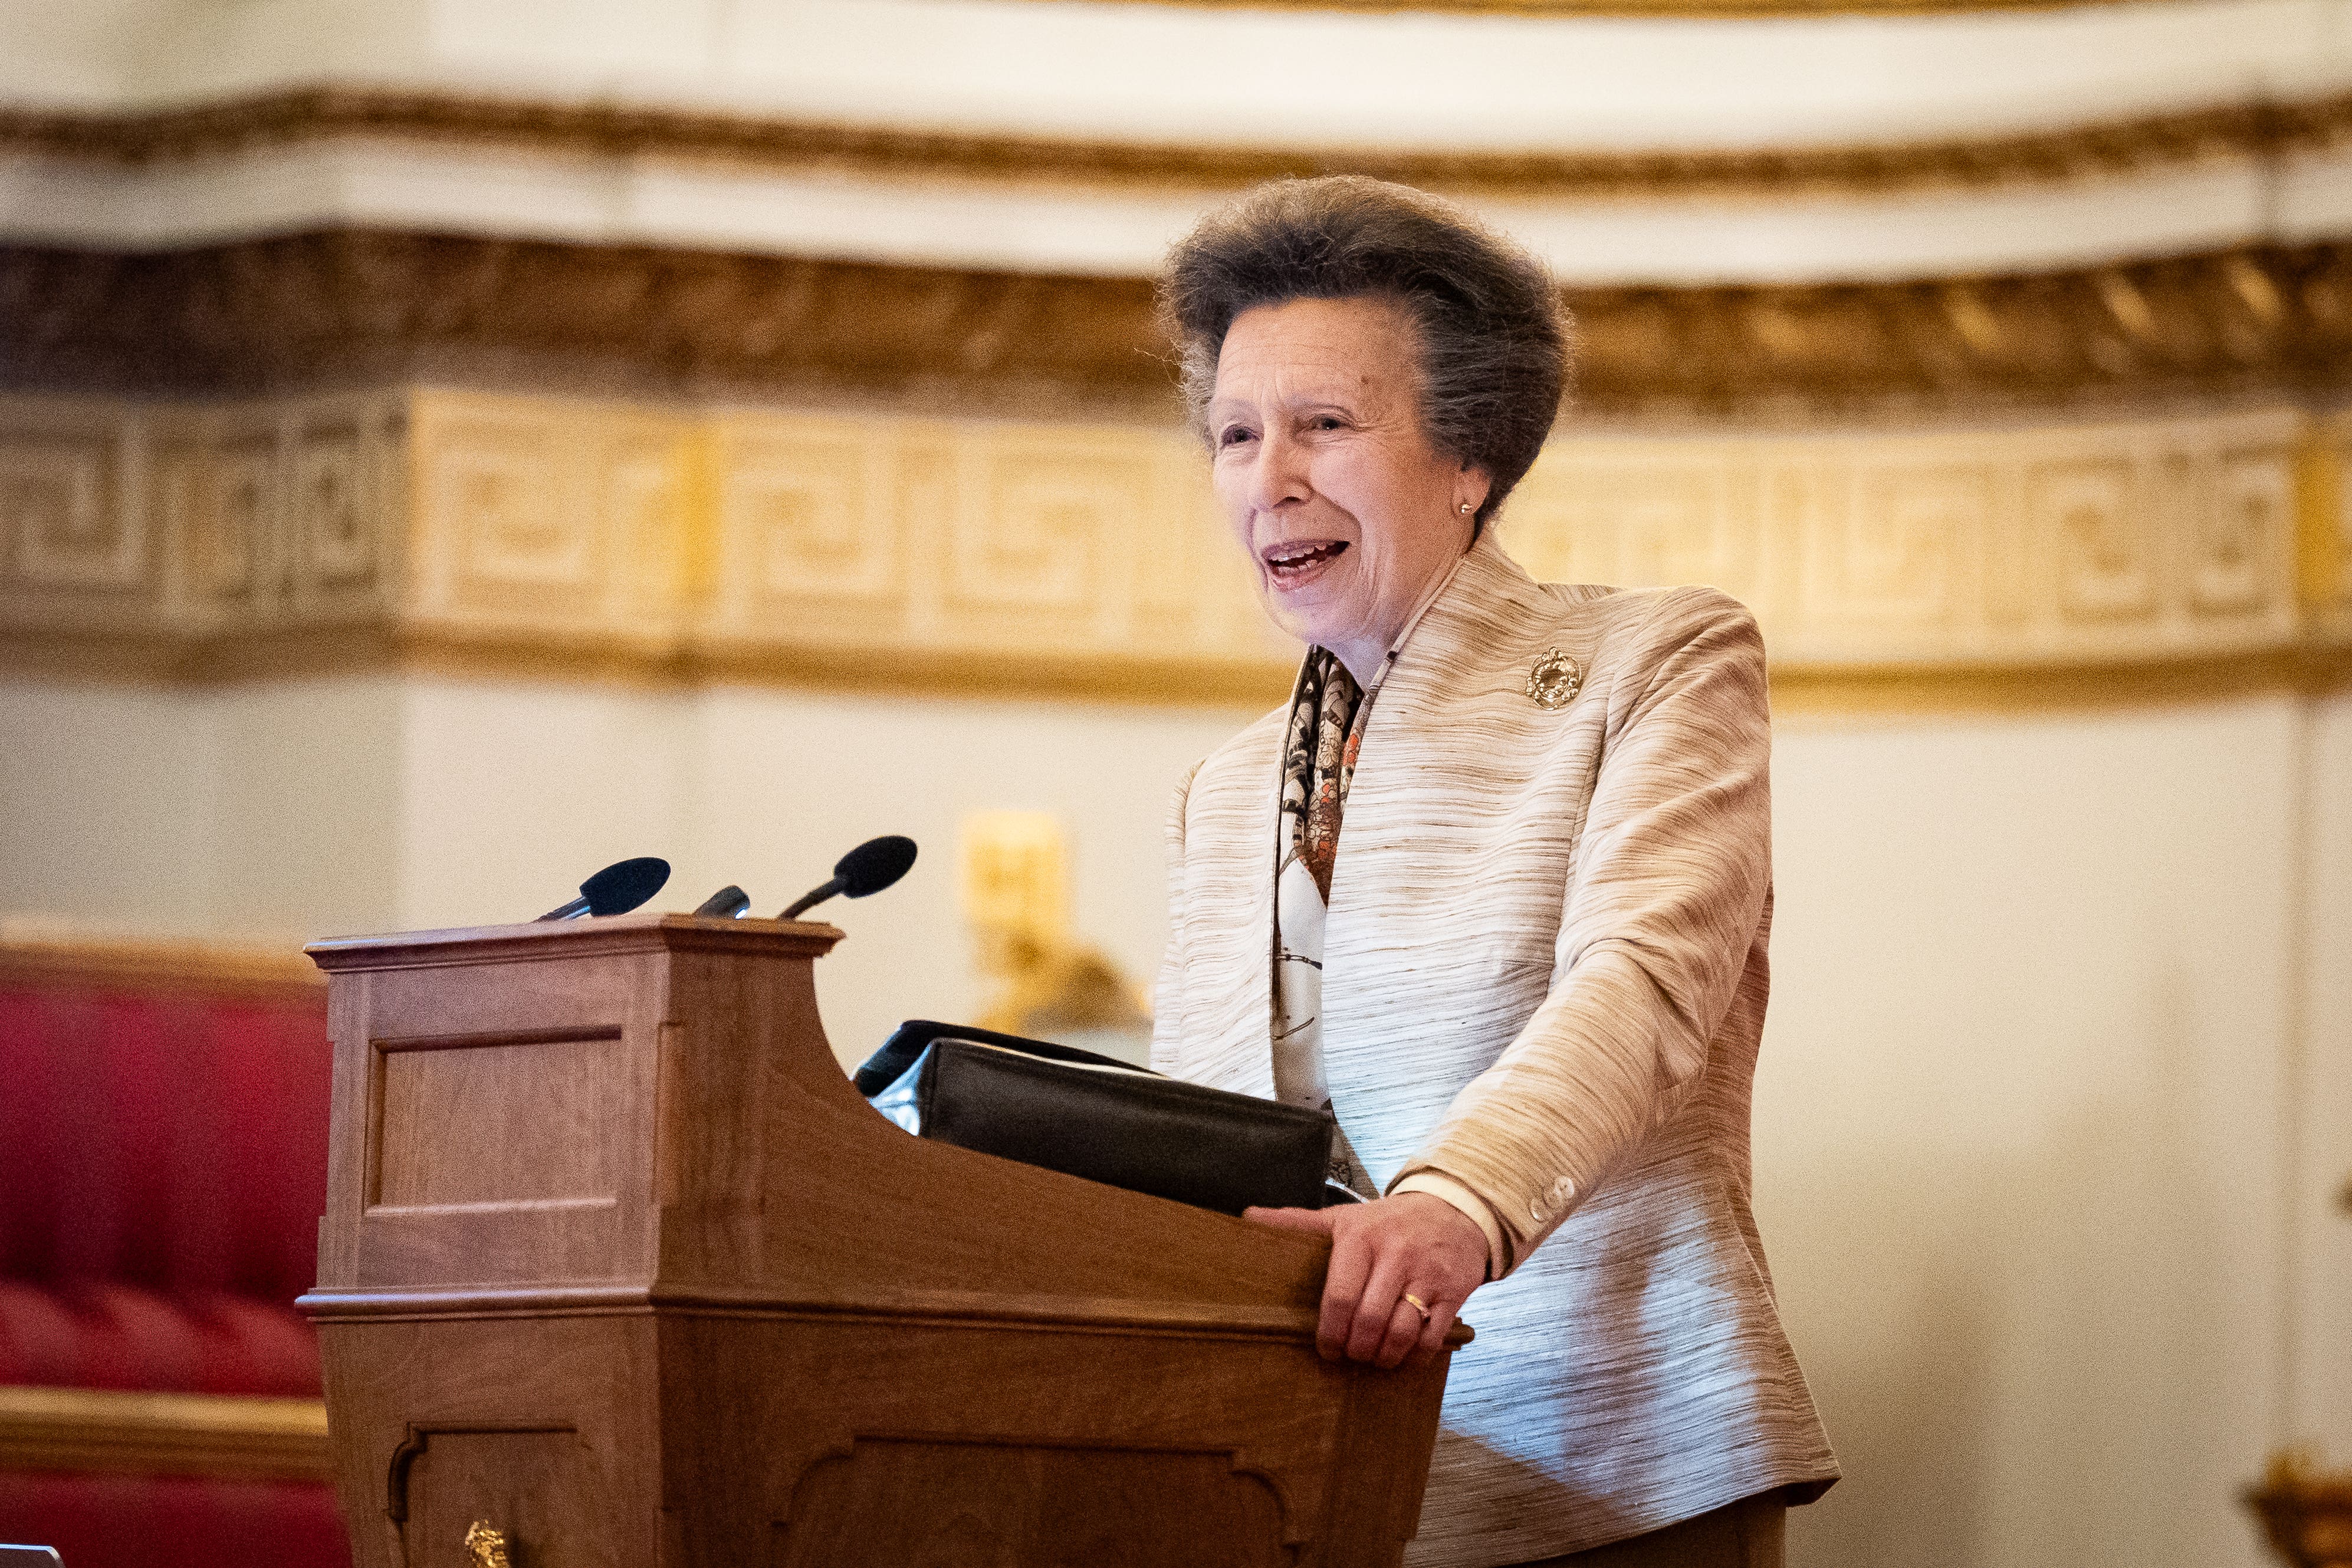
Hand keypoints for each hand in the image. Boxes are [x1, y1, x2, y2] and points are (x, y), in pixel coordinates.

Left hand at [1243, 1191, 1487, 1368]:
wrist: (1453, 1209)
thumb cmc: (1388, 1221)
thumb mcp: (1343, 1217)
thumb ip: (1298, 1222)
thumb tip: (1247, 1217)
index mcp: (1361, 1237)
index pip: (1340, 1296)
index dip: (1329, 1333)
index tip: (1325, 1349)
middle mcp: (1395, 1254)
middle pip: (1369, 1320)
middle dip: (1355, 1348)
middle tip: (1349, 1355)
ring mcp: (1427, 1274)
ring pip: (1401, 1333)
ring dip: (1383, 1356)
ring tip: (1373, 1357)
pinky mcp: (1453, 1292)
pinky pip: (1432, 1338)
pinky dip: (1414, 1357)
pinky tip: (1403, 1356)